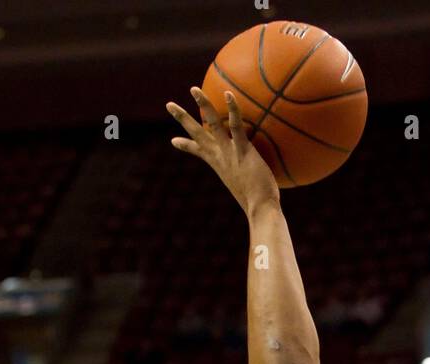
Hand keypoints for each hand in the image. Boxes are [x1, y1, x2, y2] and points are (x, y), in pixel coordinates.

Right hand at [166, 87, 280, 217]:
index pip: (198, 152)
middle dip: (182, 118)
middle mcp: (219, 157)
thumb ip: (248, 182)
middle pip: (196, 133)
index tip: (173, 141)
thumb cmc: (258, 205)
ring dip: (202, 105)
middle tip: (169, 105)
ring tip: (193, 89)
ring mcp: (229, 152)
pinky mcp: (243, 150)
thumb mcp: (247, 191)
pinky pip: (235, 125)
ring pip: (211, 123)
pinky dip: (232, 109)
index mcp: (218, 166)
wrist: (260, 210)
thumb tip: (257, 191)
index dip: (186, 146)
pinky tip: (228, 94)